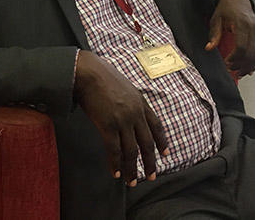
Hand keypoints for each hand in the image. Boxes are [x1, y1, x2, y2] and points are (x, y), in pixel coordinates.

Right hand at [74, 50, 168, 186]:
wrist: (88, 72)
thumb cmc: (101, 75)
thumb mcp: (124, 86)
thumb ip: (129, 100)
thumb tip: (126, 110)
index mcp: (141, 102)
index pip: (156, 125)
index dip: (162, 141)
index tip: (166, 154)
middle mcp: (135, 113)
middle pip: (147, 143)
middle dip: (150, 162)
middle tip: (151, 176)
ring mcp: (123, 120)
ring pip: (131, 151)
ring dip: (132, 169)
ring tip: (131, 181)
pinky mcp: (108, 126)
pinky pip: (114, 150)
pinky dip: (116, 164)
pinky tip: (116, 173)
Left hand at [204, 0, 254, 76]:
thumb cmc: (226, 8)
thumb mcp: (216, 19)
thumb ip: (214, 34)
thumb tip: (209, 48)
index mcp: (241, 24)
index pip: (241, 46)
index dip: (234, 57)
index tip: (227, 62)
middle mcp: (253, 29)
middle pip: (250, 53)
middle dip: (241, 65)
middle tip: (231, 70)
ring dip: (248, 66)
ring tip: (238, 73)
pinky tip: (248, 70)